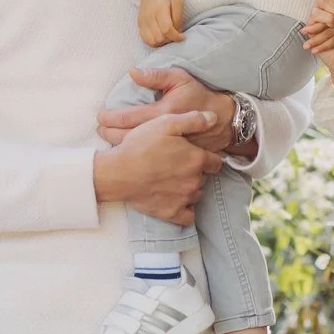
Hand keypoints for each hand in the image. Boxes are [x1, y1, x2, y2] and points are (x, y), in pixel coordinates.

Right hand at [93, 110, 222, 224]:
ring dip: (189, 188)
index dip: (207, 157)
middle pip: (205, 178)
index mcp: (196, 159)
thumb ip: (193, 120)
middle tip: (177, 165)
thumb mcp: (166, 123)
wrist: (118, 173)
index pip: (216, 162)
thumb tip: (214, 118)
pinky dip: (184, 209)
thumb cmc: (141, 146)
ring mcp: (184, 199)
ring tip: (173, 180)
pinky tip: (175, 199)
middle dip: (195, 172)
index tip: (194, 155)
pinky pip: (188, 216)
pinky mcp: (172, 213)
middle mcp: (194, 181)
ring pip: (197, 194)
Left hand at [97, 68, 239, 155]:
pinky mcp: (174, 158)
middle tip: (99, 130)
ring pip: (137, 151)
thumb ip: (156, 76)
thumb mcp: (180, 79)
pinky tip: (126, 154)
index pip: (129, 117)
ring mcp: (169, 148)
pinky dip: (135, 157)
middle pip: (127, 138)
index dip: (110, 118)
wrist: (222, 120)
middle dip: (108, 134)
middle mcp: (165, 132)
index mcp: (164, 112)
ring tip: (107, 141)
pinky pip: (150, 159)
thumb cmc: (198, 96)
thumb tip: (132, 72)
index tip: (100, 117)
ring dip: (118, 146)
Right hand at [137, 0, 185, 46]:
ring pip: (151, 42)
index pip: (167, 30)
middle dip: (169, 40)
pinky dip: (154, 42)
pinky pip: (145, 39)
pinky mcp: (139, 23)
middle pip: (159, 38)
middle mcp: (148, 16)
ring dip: (161, 43)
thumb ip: (178, 18)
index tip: (183, 37)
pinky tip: (161, 37)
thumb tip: (177, 32)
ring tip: (168, 37)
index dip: (176, 37)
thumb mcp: (178, 1)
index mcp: (159, 9)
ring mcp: (142, 21)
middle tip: (176, 36)